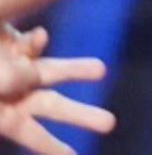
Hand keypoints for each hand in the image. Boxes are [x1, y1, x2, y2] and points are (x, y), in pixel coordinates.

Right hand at [0, 25, 114, 154]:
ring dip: (76, 70)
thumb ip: (9, 79)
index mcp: (4, 118)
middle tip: (110, 125)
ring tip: (101, 71)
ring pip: (51, 70)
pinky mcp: (8, 40)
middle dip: (80, 116)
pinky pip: (34, 43)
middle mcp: (12, 93)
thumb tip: (34, 61)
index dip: (53, 148)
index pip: (33, 135)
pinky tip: (39, 38)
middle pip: (52, 106)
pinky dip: (37, 43)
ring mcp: (11, 67)